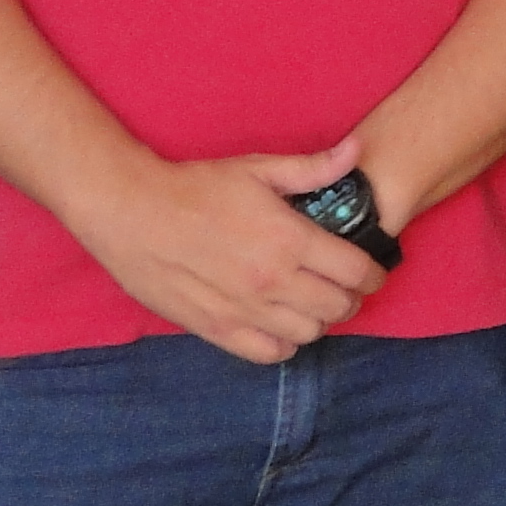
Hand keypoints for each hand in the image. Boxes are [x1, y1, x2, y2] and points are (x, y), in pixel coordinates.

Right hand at [63, 135, 388, 364]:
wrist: (131, 212)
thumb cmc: (196, 187)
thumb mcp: (258, 168)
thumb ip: (313, 168)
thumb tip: (357, 152)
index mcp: (290, 239)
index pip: (357, 271)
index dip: (374, 274)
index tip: (373, 271)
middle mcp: (273, 281)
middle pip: (339, 307)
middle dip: (351, 297)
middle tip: (345, 287)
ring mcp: (244, 310)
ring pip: (309, 333)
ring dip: (319, 320)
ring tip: (312, 304)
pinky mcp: (215, 329)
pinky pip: (269, 353)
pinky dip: (284, 344)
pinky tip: (281, 325)